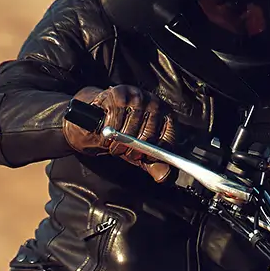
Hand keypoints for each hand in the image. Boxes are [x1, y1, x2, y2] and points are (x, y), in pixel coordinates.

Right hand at [59, 83, 175, 181]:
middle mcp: (155, 103)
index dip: (156, 152)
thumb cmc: (125, 136)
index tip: (145, 158)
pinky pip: (115, 118)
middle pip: (148, 134)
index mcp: (166, 116)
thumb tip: (164, 178)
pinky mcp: (120, 92)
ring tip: (114, 146)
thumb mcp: (141, 153)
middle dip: (135, 150)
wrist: (101, 119)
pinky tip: (107, 133)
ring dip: (119, 144)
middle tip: (125, 154)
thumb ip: (155, 165)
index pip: (169, 137)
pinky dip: (109, 131)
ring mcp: (138, 96)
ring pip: (130, 128)